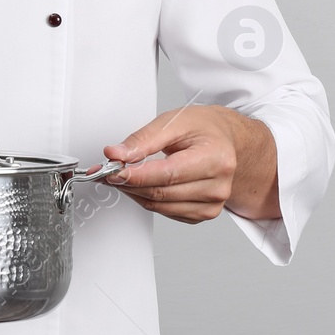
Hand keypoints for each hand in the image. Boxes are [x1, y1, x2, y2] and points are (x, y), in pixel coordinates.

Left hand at [102, 105, 279, 223]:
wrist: (228, 141)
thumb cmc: (205, 129)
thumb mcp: (175, 121)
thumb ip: (144, 139)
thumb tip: (116, 154)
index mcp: (216, 158)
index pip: (169, 174)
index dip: (137, 174)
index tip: (113, 170)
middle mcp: (218, 186)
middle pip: (162, 192)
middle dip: (128, 183)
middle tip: (106, 171)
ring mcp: (213, 204)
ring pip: (160, 206)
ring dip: (134, 192)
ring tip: (120, 176)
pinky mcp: (204, 213)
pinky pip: (166, 211)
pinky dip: (148, 199)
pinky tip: (141, 185)